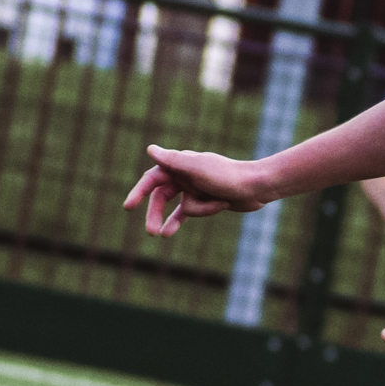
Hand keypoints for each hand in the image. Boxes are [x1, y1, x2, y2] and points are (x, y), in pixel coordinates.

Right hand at [124, 144, 269, 234]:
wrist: (255, 188)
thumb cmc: (227, 177)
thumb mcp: (197, 169)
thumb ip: (174, 161)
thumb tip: (151, 150)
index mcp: (180, 164)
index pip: (152, 179)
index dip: (139, 192)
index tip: (128, 207)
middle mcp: (184, 175)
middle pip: (161, 196)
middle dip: (154, 213)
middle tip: (149, 231)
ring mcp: (194, 189)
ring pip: (180, 207)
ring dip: (180, 218)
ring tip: (160, 235)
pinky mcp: (204, 201)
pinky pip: (187, 213)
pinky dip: (179, 221)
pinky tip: (167, 234)